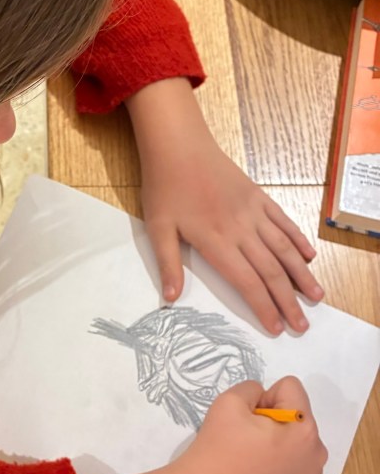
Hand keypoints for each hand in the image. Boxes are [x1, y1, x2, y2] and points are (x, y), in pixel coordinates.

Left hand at [127, 78, 323, 333]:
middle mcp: (241, 229)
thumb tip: (170, 299)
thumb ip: (168, 264)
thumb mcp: (157, 228)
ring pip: (283, 248)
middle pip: (271, 271)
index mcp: (216, 241)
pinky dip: (298, 239)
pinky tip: (309, 256)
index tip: (277, 328)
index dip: (263, 307)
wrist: (178, 145)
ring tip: (316, 297)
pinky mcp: (258, 196)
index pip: (247, 281)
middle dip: (288, 301)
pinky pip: (283, 221)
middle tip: (303, 325)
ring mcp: (253, 211)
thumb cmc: (164, 187)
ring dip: (301, 274)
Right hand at [173, 377, 327, 473]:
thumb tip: (262, 399)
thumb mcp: (228, 401)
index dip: (264, 397)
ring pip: (298, 441)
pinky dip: (280, 464)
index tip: (247, 419)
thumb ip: (251, 388)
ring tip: (251, 459)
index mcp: (304, 429)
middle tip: (245, 440)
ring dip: (278, 441)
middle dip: (274, 420)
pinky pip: (297, 464)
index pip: (290, 388)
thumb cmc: (217, 449)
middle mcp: (316, 454)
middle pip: (297, 416)